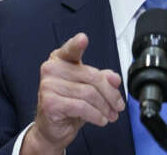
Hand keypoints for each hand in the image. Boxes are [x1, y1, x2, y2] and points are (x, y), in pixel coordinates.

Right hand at [21, 33, 125, 153]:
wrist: (53, 128)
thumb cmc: (69, 104)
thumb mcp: (89, 88)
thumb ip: (102, 79)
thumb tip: (114, 78)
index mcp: (61, 59)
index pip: (70, 49)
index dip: (77, 44)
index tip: (83, 39)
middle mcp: (52, 69)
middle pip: (92, 76)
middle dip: (110, 93)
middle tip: (118, 105)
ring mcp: (48, 86)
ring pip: (89, 94)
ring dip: (105, 107)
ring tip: (111, 114)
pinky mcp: (50, 103)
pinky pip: (82, 107)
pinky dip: (96, 115)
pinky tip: (101, 119)